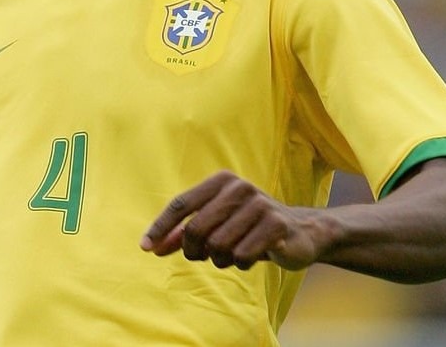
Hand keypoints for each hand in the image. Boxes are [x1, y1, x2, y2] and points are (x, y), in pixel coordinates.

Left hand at [140, 170, 326, 270]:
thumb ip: (183, 234)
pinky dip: (241, 263)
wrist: (300, 232)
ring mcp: (260, 204)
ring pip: (218, 246)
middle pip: (196, 229)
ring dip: (221, 259)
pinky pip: (242, 255)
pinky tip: (252, 256)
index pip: (181, 204)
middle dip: (194, 250)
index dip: (160, 227)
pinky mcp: (277, 224)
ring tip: (233, 254)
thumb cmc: (248, 228)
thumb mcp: (215, 226)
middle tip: (204, 256)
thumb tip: (151, 247)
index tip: (146, 248)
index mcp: (221, 181)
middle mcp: (239, 187)